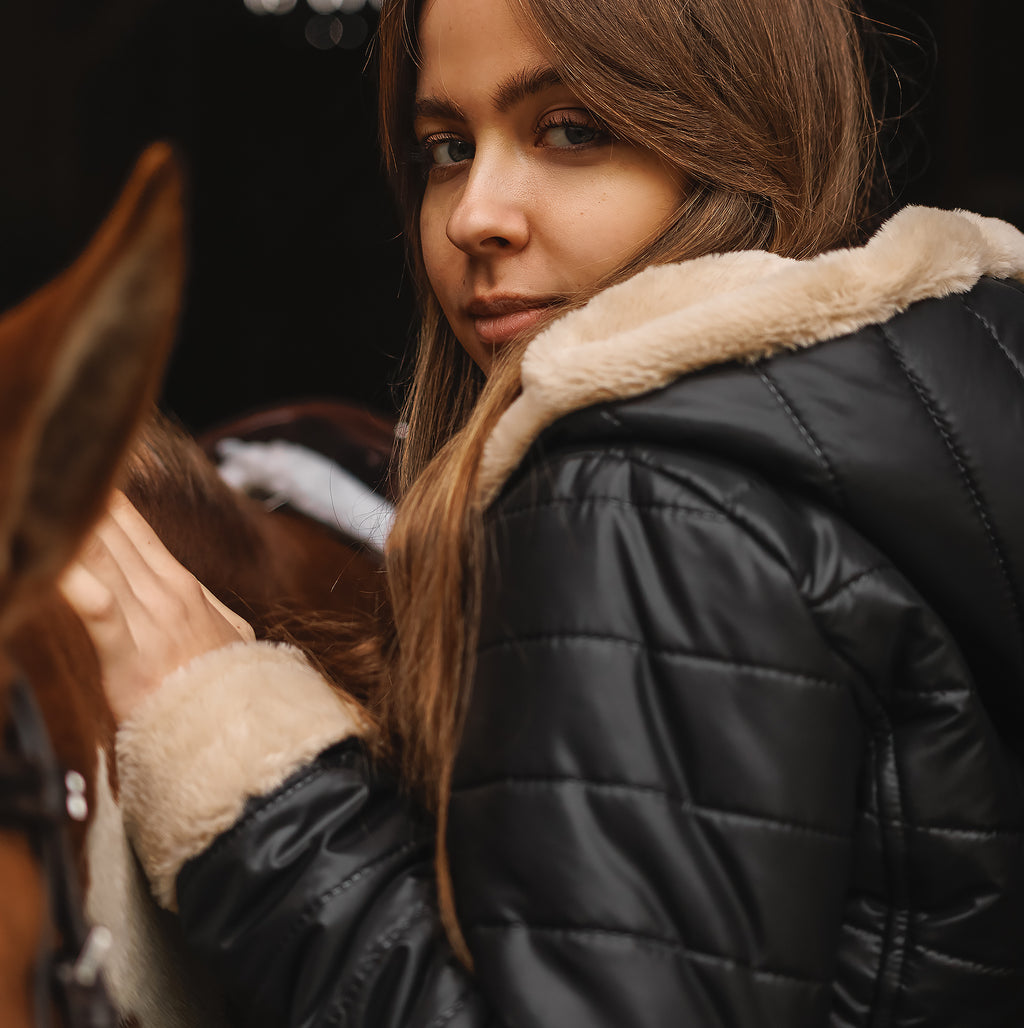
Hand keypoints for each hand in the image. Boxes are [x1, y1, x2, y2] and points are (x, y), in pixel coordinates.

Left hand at [59, 490, 253, 723]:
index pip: (137, 530)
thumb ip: (208, 608)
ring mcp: (149, 620)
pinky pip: (100, 612)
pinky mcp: (130, 655)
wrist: (238, 730)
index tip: (84, 470)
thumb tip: (197, 595)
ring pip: (103, 560)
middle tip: (53, 468)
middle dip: (83, 502)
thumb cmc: (226, 687)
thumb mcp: (230, 635)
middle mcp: (164, 592)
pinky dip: (80, 587)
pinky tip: (58, 566)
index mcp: (181, 585)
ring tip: (47, 495)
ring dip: (76, 528)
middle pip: (113, 535)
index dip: (109, 499)